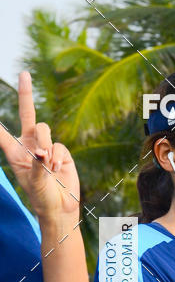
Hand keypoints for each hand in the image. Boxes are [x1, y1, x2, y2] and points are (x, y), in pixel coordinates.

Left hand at [0, 72, 79, 219]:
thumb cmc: (41, 197)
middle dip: (26, 93)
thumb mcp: (33, 182)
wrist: (60, 207)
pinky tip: (57, 170)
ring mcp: (46, 147)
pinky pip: (59, 146)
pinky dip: (58, 157)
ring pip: (45, 130)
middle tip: (25, 73)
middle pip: (28, 114)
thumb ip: (36, 164)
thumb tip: (43, 151)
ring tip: (47, 164)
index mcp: (14, 152)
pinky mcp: (62, 152)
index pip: (1, 132)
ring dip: (46, 144)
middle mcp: (29, 145)